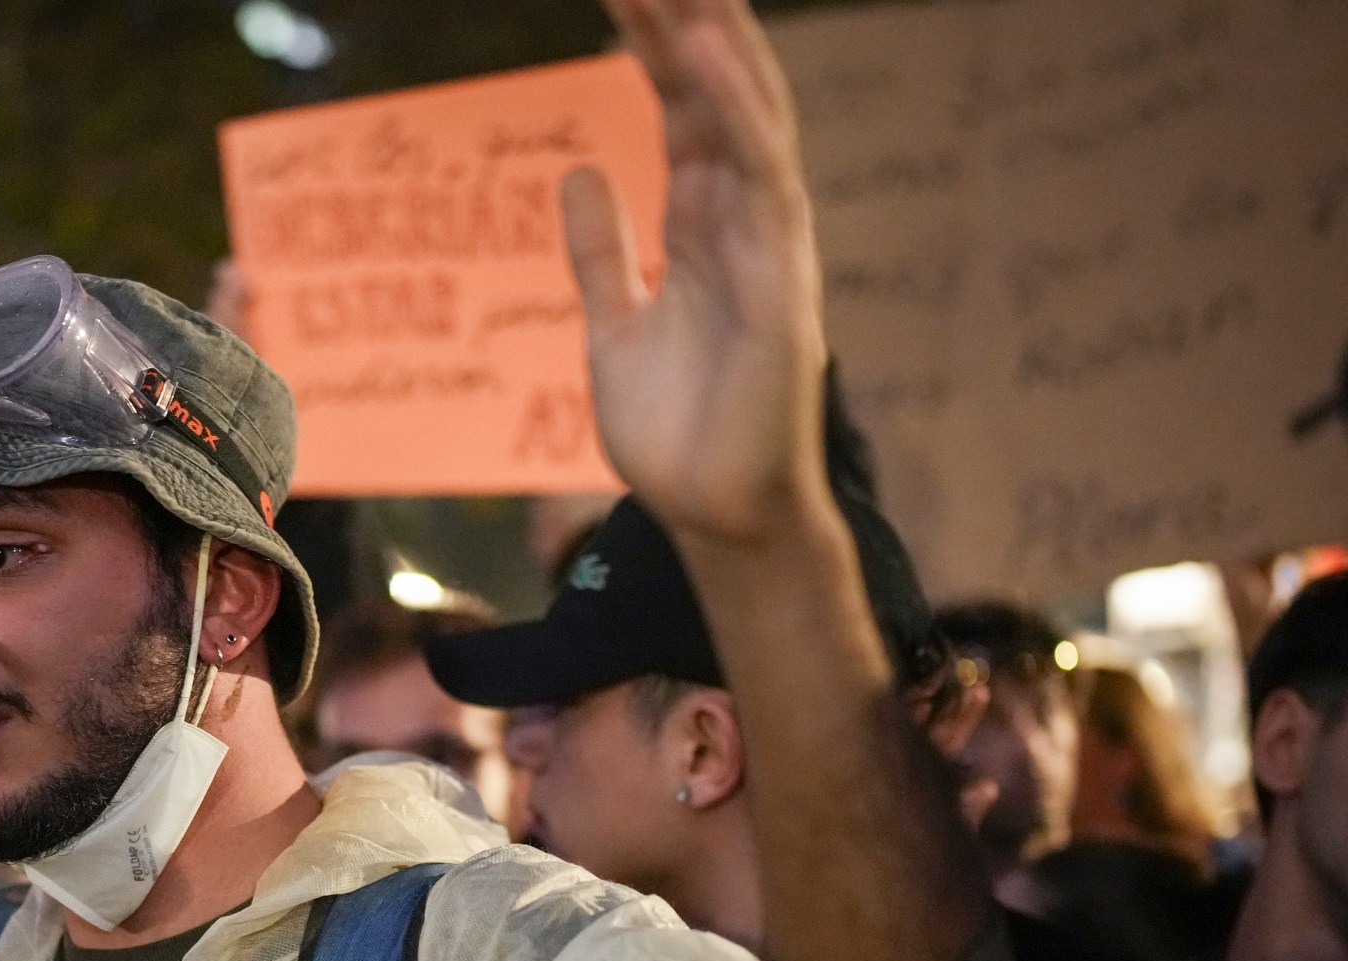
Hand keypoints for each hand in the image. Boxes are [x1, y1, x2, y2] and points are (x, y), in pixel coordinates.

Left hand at [566, 0, 826, 544]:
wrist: (711, 512)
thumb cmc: (675, 429)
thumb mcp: (612, 323)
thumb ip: (601, 250)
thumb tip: (580, 173)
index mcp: (702, 225)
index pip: (680, 110)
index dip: (652, 44)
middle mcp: (742, 218)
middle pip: (713, 93)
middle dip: (683, 20)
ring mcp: (767, 239)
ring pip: (745, 112)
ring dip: (713, 38)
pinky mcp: (780, 272)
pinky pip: (760, 170)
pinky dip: (734, 106)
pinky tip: (702, 49)